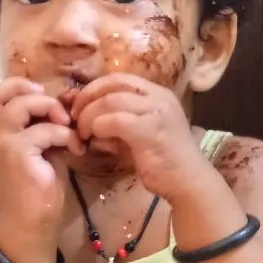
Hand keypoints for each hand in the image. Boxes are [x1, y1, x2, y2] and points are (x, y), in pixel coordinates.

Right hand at [0, 77, 84, 228]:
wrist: (34, 218)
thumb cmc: (40, 184)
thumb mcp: (42, 145)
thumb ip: (43, 123)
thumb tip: (64, 103)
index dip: (17, 86)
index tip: (42, 93)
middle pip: (5, 94)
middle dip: (39, 96)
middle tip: (61, 114)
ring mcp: (1, 142)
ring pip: (23, 105)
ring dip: (52, 111)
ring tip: (69, 129)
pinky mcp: (16, 152)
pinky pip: (45, 130)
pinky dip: (65, 135)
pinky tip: (76, 150)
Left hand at [72, 74, 203, 202]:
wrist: (188, 183)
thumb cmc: (162, 163)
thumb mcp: (133, 139)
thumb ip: (112, 126)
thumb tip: (83, 122)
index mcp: (156, 94)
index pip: (118, 78)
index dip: (92, 89)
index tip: (77, 106)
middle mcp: (158, 96)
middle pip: (113, 83)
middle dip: (87, 98)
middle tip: (74, 118)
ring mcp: (157, 111)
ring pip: (111, 100)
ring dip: (89, 115)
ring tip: (82, 133)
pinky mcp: (152, 130)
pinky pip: (116, 121)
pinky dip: (98, 127)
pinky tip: (93, 140)